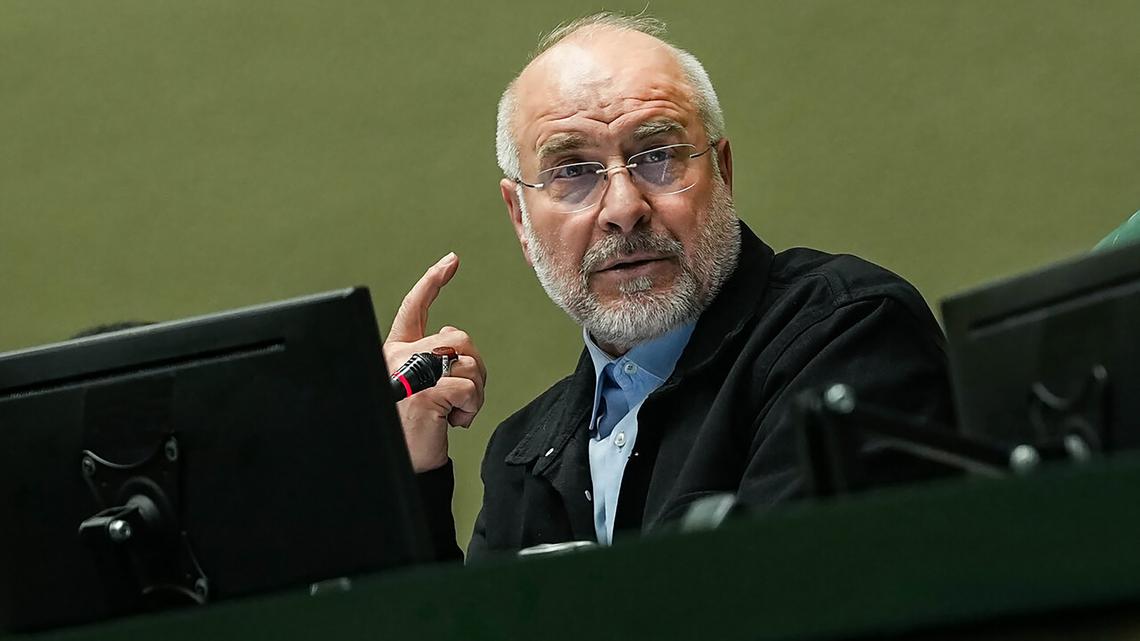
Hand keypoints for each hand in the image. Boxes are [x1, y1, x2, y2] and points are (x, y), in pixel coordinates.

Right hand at [385, 253, 485, 472]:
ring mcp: (409, 373)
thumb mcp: (416, 386)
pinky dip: (471, 408)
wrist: (400, 464)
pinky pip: (469, 387)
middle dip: (472, 367)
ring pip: (468, 361)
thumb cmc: (410, 429)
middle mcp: (397, 356)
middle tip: (461, 397)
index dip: (433, 281)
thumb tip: (450, 339)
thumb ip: (429, 358)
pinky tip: (453, 422)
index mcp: (394, 351)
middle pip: (457, 337)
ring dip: (473, 391)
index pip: (414, 307)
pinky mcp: (424, 393)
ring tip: (454, 412)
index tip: (451, 261)